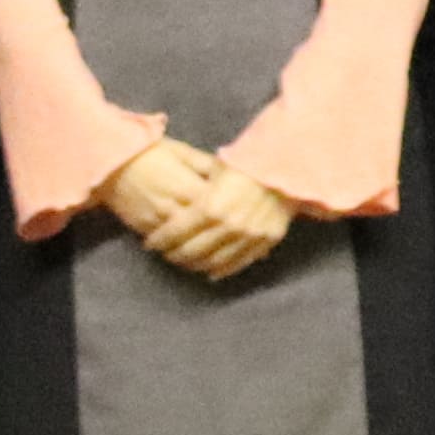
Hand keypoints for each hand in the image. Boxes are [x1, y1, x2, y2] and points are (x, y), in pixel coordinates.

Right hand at [95, 136, 227, 256]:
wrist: (111, 162)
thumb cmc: (150, 152)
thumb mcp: (182, 151)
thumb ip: (207, 165)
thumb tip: (232, 175)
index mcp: (188, 186)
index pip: (218, 207)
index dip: (232, 214)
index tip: (243, 216)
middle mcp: (176, 206)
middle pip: (204, 230)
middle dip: (221, 238)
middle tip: (235, 242)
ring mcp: (159, 220)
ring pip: (186, 244)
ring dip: (202, 252)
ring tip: (217, 256)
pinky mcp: (145, 228)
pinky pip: (167, 246)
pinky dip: (180, 253)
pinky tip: (191, 257)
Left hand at [164, 163, 297, 282]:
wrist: (285, 165)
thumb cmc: (245, 162)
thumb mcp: (213, 171)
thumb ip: (195, 193)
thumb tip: (174, 206)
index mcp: (209, 206)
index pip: (175, 232)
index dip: (159, 241)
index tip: (150, 244)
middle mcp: (227, 225)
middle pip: (191, 251)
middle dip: (174, 255)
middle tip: (166, 255)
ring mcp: (248, 236)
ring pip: (213, 261)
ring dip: (195, 265)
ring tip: (186, 263)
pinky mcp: (265, 241)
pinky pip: (239, 263)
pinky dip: (221, 270)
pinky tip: (211, 271)